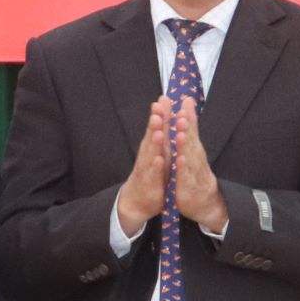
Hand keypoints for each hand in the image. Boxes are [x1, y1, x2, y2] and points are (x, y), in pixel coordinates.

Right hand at [117, 95, 172, 235]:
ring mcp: (147, 170)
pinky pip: (153, 175)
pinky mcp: (150, 184)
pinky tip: (159, 160)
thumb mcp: (157, 154)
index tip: (163, 99)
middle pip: (152, 136)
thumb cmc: (150, 174)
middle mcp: (148, 156)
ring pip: (151, 154)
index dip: (160, 114)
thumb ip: (160, 136)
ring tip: (158, 130)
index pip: (157, 128)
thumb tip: (163, 115)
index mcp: (153, 148)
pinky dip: (156, 167)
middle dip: (155, 123)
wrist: (136, 201)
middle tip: (158, 108)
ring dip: (154, 142)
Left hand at [173, 96, 227, 231]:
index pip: (192, 131)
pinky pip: (186, 178)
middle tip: (182, 112)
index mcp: (195, 152)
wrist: (208, 206)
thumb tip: (188, 114)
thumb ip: (191, 137)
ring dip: (185, 145)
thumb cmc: (197, 177)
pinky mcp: (189, 189)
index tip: (185, 101)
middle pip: (192, 141)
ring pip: (190, 158)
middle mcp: (197, 161)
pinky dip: (183, 169)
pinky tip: (180, 160)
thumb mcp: (193, 156)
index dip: (189, 116)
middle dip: (187, 127)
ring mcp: (195, 175)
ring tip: (180, 132)